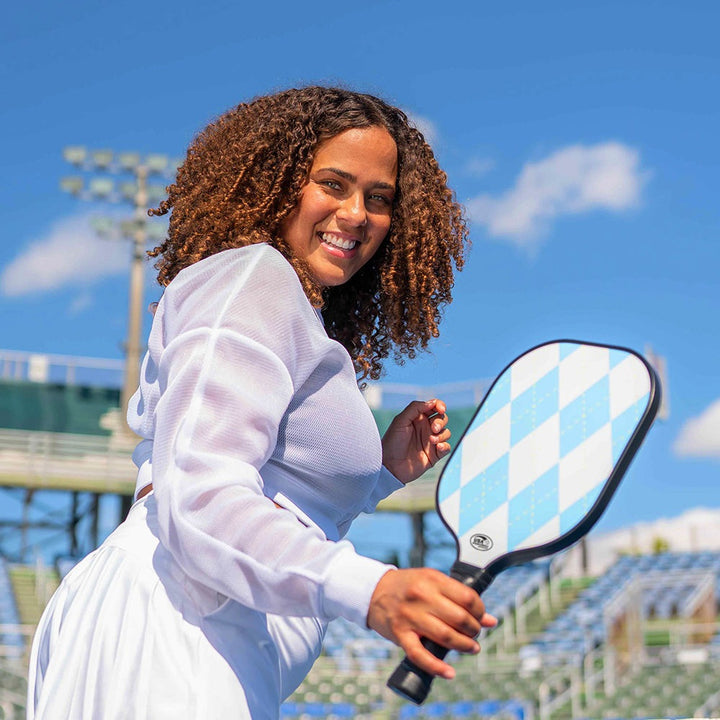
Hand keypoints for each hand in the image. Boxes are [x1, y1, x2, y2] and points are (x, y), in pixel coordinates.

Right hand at [367, 569, 496, 678]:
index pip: (467, 597)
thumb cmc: (407, 586)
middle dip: (474, 630)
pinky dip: (437, 666)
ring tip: (471, 648)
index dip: (479, 611)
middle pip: (459, 618)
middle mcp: (421, 596)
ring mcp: (410, 616)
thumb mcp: (432, 581)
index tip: (481, 617)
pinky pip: (420, 655)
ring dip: (464, 646)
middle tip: (475, 634)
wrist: (373, 591)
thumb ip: (458, 597)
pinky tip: (449, 672)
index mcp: (432, 579)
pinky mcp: (399, 633)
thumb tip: (490, 620)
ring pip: (445, 636)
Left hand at [382, 399, 450, 483]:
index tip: (441, 409)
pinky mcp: (434, 454)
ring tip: (431, 440)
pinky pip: (447, 447)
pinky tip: (438, 447)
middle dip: (440, 421)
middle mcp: (425, 429)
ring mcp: (430, 441)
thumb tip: (432, 402)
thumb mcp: (400, 421)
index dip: (440, 405)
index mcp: (417, 419)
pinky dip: (445, 446)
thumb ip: (415, 408)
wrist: (390, 466)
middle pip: (442, 419)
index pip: (433, 407)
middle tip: (433, 428)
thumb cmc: (392, 442)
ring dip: (441, 435)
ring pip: (446, 432)